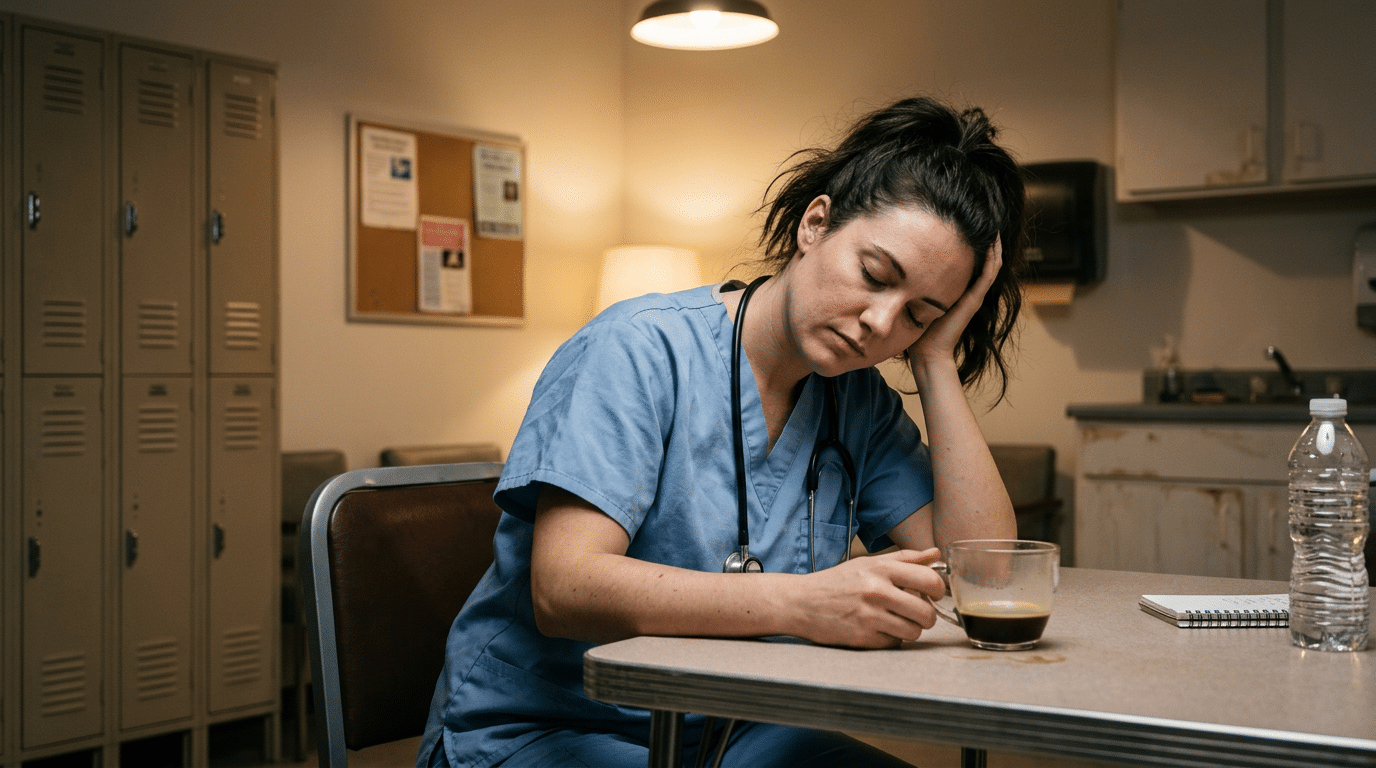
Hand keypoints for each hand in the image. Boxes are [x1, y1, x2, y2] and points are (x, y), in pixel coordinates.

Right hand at [793, 549, 946, 648]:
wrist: (802, 602)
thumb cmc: (837, 581)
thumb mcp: (868, 563)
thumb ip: (905, 559)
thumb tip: (936, 554)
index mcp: (881, 569)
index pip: (930, 580)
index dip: (938, 590)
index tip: (932, 594)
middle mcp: (877, 591)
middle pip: (926, 613)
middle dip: (926, 616)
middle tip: (915, 613)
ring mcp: (869, 616)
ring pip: (913, 632)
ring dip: (909, 629)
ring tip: (896, 621)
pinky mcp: (862, 638)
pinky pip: (894, 643)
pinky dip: (890, 639)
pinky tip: (877, 629)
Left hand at [906, 236, 1001, 366]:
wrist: (926, 352)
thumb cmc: (919, 329)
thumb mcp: (919, 299)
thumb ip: (916, 284)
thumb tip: (900, 267)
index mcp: (959, 290)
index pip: (971, 262)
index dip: (972, 244)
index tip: (968, 225)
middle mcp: (970, 292)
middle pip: (986, 261)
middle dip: (987, 242)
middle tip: (987, 221)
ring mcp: (974, 296)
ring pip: (992, 266)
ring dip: (994, 247)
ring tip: (994, 227)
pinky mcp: (974, 301)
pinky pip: (988, 276)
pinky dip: (991, 260)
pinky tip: (992, 245)